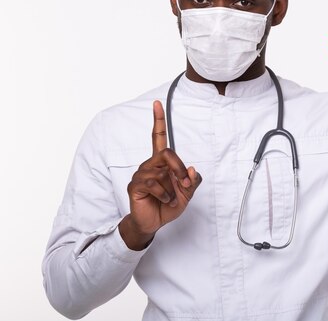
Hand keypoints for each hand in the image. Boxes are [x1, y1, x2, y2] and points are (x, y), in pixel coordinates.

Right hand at [119, 100, 201, 249]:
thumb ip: (192, 181)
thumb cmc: (168, 206)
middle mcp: (150, 164)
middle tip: (184, 182)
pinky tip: (164, 200)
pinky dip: (164, 194)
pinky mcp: (135, 185)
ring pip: (161, 172)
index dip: (158, 121)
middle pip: (167, 153)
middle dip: (179, 168)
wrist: (154, 223)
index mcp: (161, 163)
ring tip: (171, 199)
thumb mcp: (187, 194)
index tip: (157, 103)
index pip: (158, 137)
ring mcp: (141, 174)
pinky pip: (153, 183)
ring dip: (172, 188)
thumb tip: (191, 169)